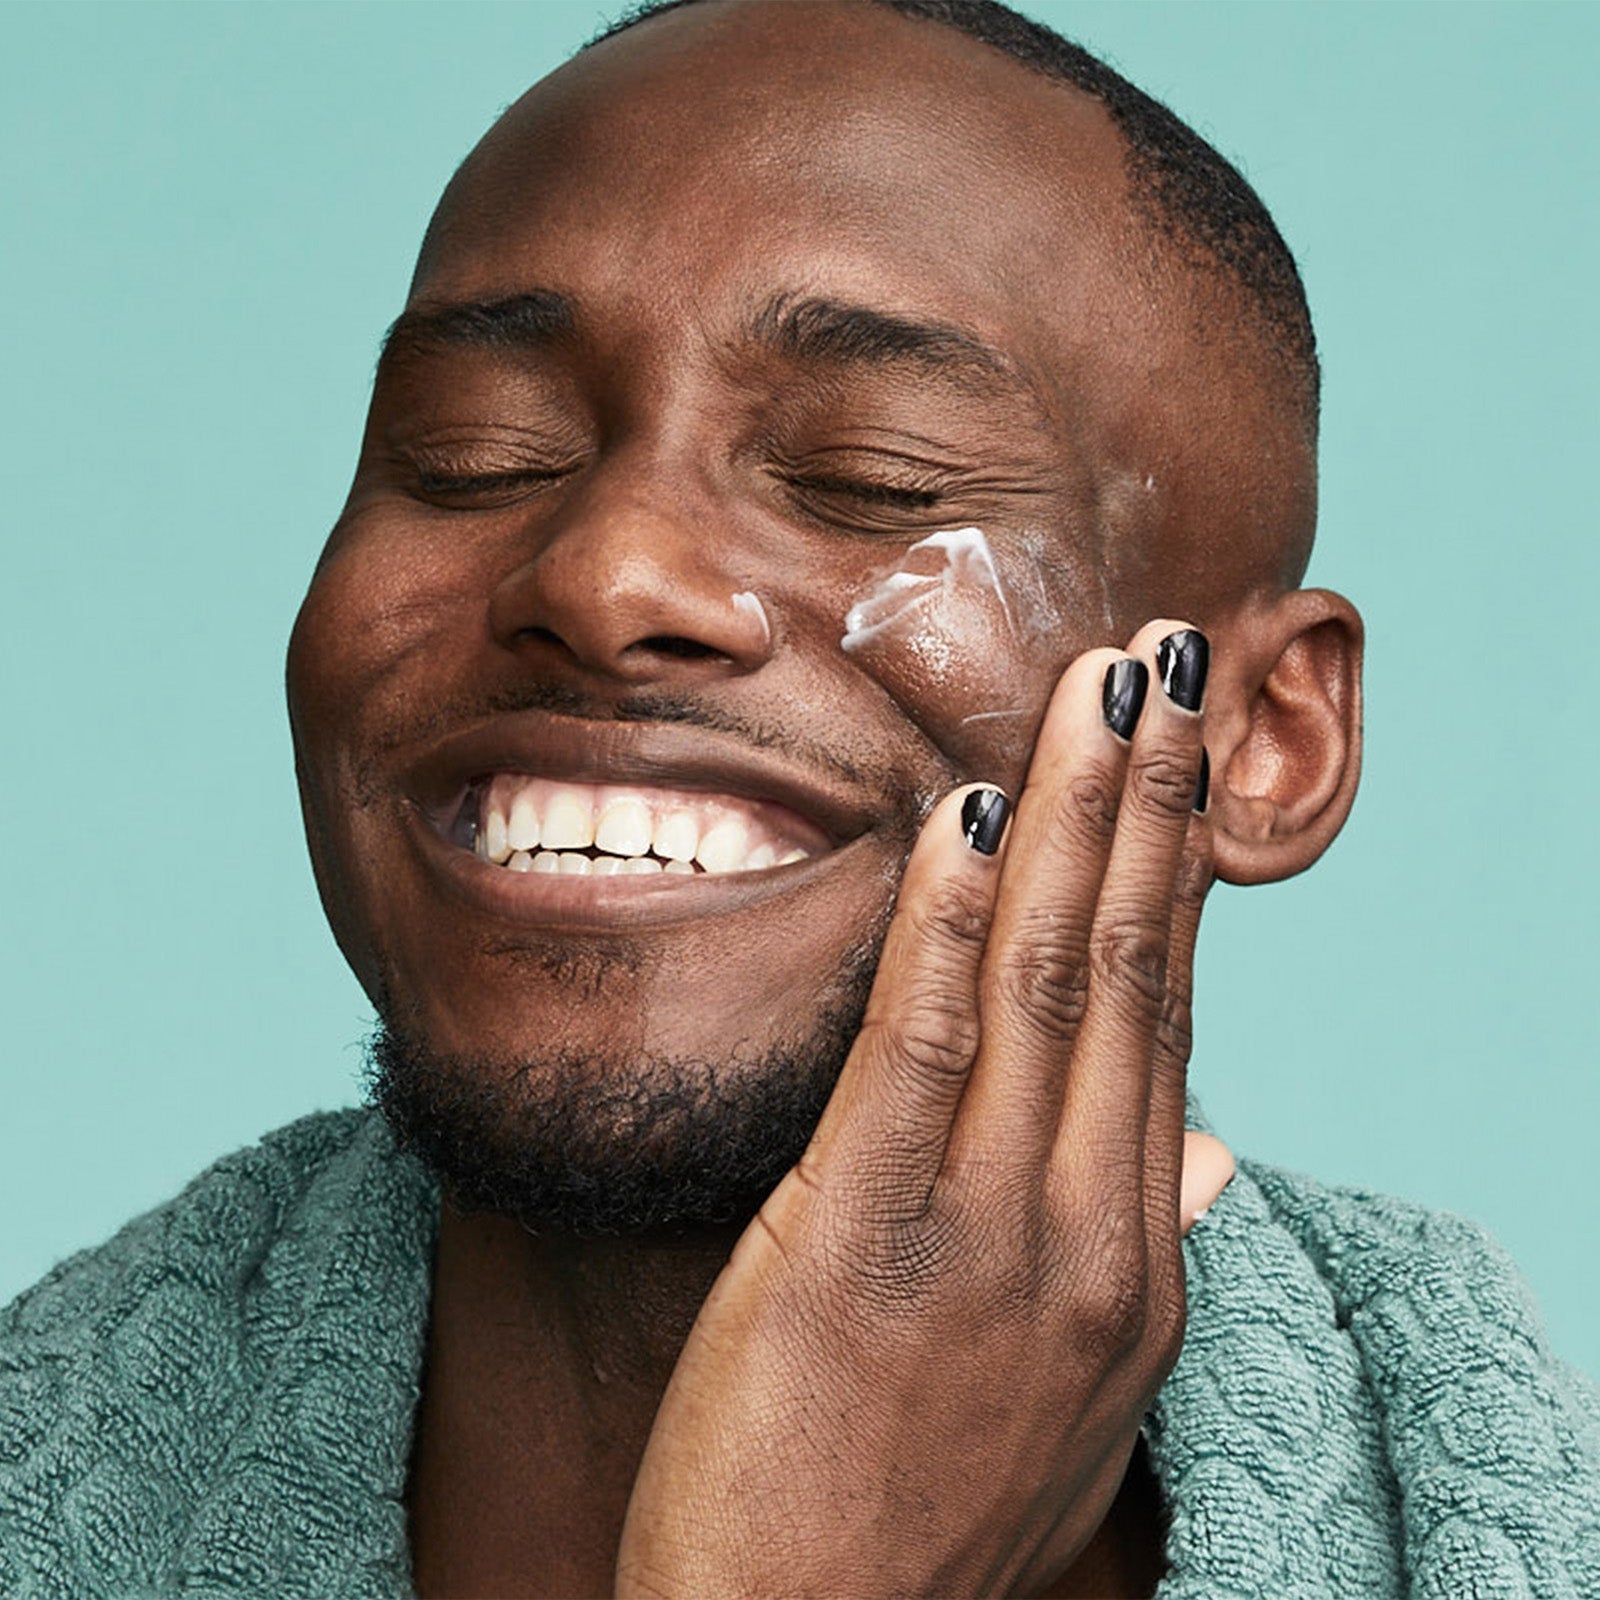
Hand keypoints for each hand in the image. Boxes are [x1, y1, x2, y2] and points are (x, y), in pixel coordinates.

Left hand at [616, 621, 1234, 1598]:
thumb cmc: (917, 1521)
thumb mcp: (1070, 1399)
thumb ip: (1129, 1254)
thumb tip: (1212, 1150)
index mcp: (1130, 1261)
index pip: (1163, 1020)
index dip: (1173, 873)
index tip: (1174, 758)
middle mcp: (1091, 1235)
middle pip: (1135, 971)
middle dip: (1150, 802)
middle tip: (1163, 661)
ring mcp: (991, 1238)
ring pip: (1055, 985)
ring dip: (1078, 818)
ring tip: (1100, 689)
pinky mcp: (868, 1244)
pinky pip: (922, 1052)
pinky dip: (952, 924)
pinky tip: (967, 821)